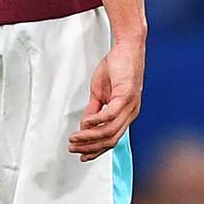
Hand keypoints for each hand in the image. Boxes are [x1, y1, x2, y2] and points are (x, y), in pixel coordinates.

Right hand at [71, 35, 144, 159]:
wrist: (127, 48)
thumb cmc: (116, 68)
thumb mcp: (101, 93)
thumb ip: (94, 110)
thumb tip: (85, 127)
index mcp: (127, 114)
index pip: (112, 139)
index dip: (96, 150)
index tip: (81, 155)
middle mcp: (131, 112)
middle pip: (111, 139)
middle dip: (90, 147)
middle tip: (73, 148)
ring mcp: (130, 105)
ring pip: (110, 131)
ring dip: (89, 137)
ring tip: (74, 138)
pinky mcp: (126, 95)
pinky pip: (110, 115)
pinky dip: (96, 122)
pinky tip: (84, 123)